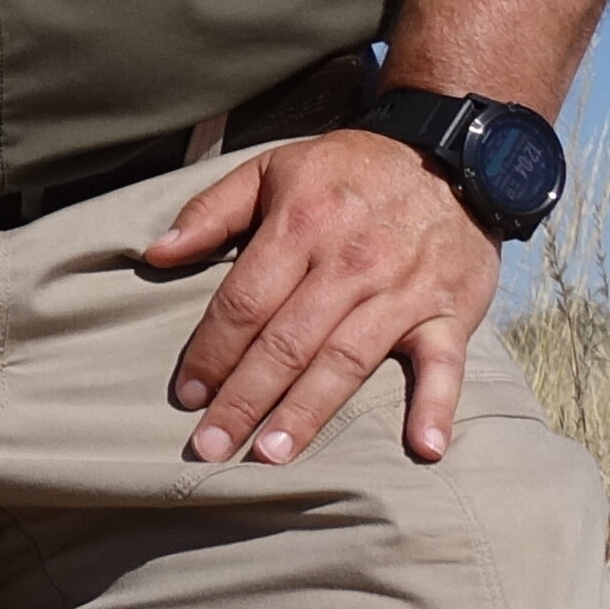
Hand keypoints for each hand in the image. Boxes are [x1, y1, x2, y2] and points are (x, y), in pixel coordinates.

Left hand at [143, 128, 499, 467]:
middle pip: (287, 342)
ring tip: (272, 455)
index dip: (211, 351)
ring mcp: (402, 290)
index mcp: (301, 226)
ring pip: (347, 360)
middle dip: (244, 398)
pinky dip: (437, 406)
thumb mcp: (273, 169)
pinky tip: (424, 448)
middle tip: (209, 447)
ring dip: (309, 411)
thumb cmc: (350, 169)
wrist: (453, 153)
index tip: (187, 394)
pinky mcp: (450, 311)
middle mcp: (349, 263)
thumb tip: (156, 253)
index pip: (245, 302)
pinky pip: (444, 364)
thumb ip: (212, 211)